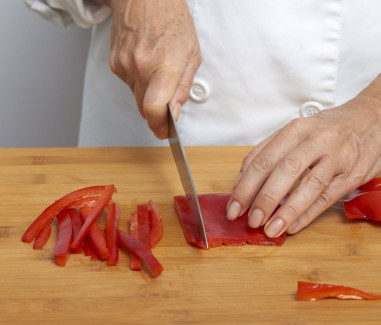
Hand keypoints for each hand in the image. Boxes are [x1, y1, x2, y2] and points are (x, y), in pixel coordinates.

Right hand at [106, 0, 200, 137]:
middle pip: (144, 109)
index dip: (159, 125)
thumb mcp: (191, 54)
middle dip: (157, 113)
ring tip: (157, 71)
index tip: (164, 132)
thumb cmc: (171, 21)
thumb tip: (174, 114)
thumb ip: (183, 88)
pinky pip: (129, 85)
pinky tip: (145, 64)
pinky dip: (139, 82)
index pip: (154, 107)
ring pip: (136, 97)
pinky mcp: (114, 64)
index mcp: (164, 64)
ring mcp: (124, 65)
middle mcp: (140, 66)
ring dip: (148, 94)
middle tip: (167, 105)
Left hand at [226, 74, 380, 237]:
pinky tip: (292, 226)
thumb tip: (242, 182)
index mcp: (294, 129)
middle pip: (283, 170)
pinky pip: (328, 196)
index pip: (262, 159)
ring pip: (308, 185)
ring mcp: (336, 156)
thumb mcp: (296, 133)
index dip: (245, 186)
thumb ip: (268, 153)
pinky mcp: (353, 173)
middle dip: (263, 198)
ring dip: (286, 210)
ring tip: (269, 229)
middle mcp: (315, 140)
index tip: (233, 207)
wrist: (371, 119)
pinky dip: (308, 213)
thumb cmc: (325, 130)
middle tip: (250, 220)